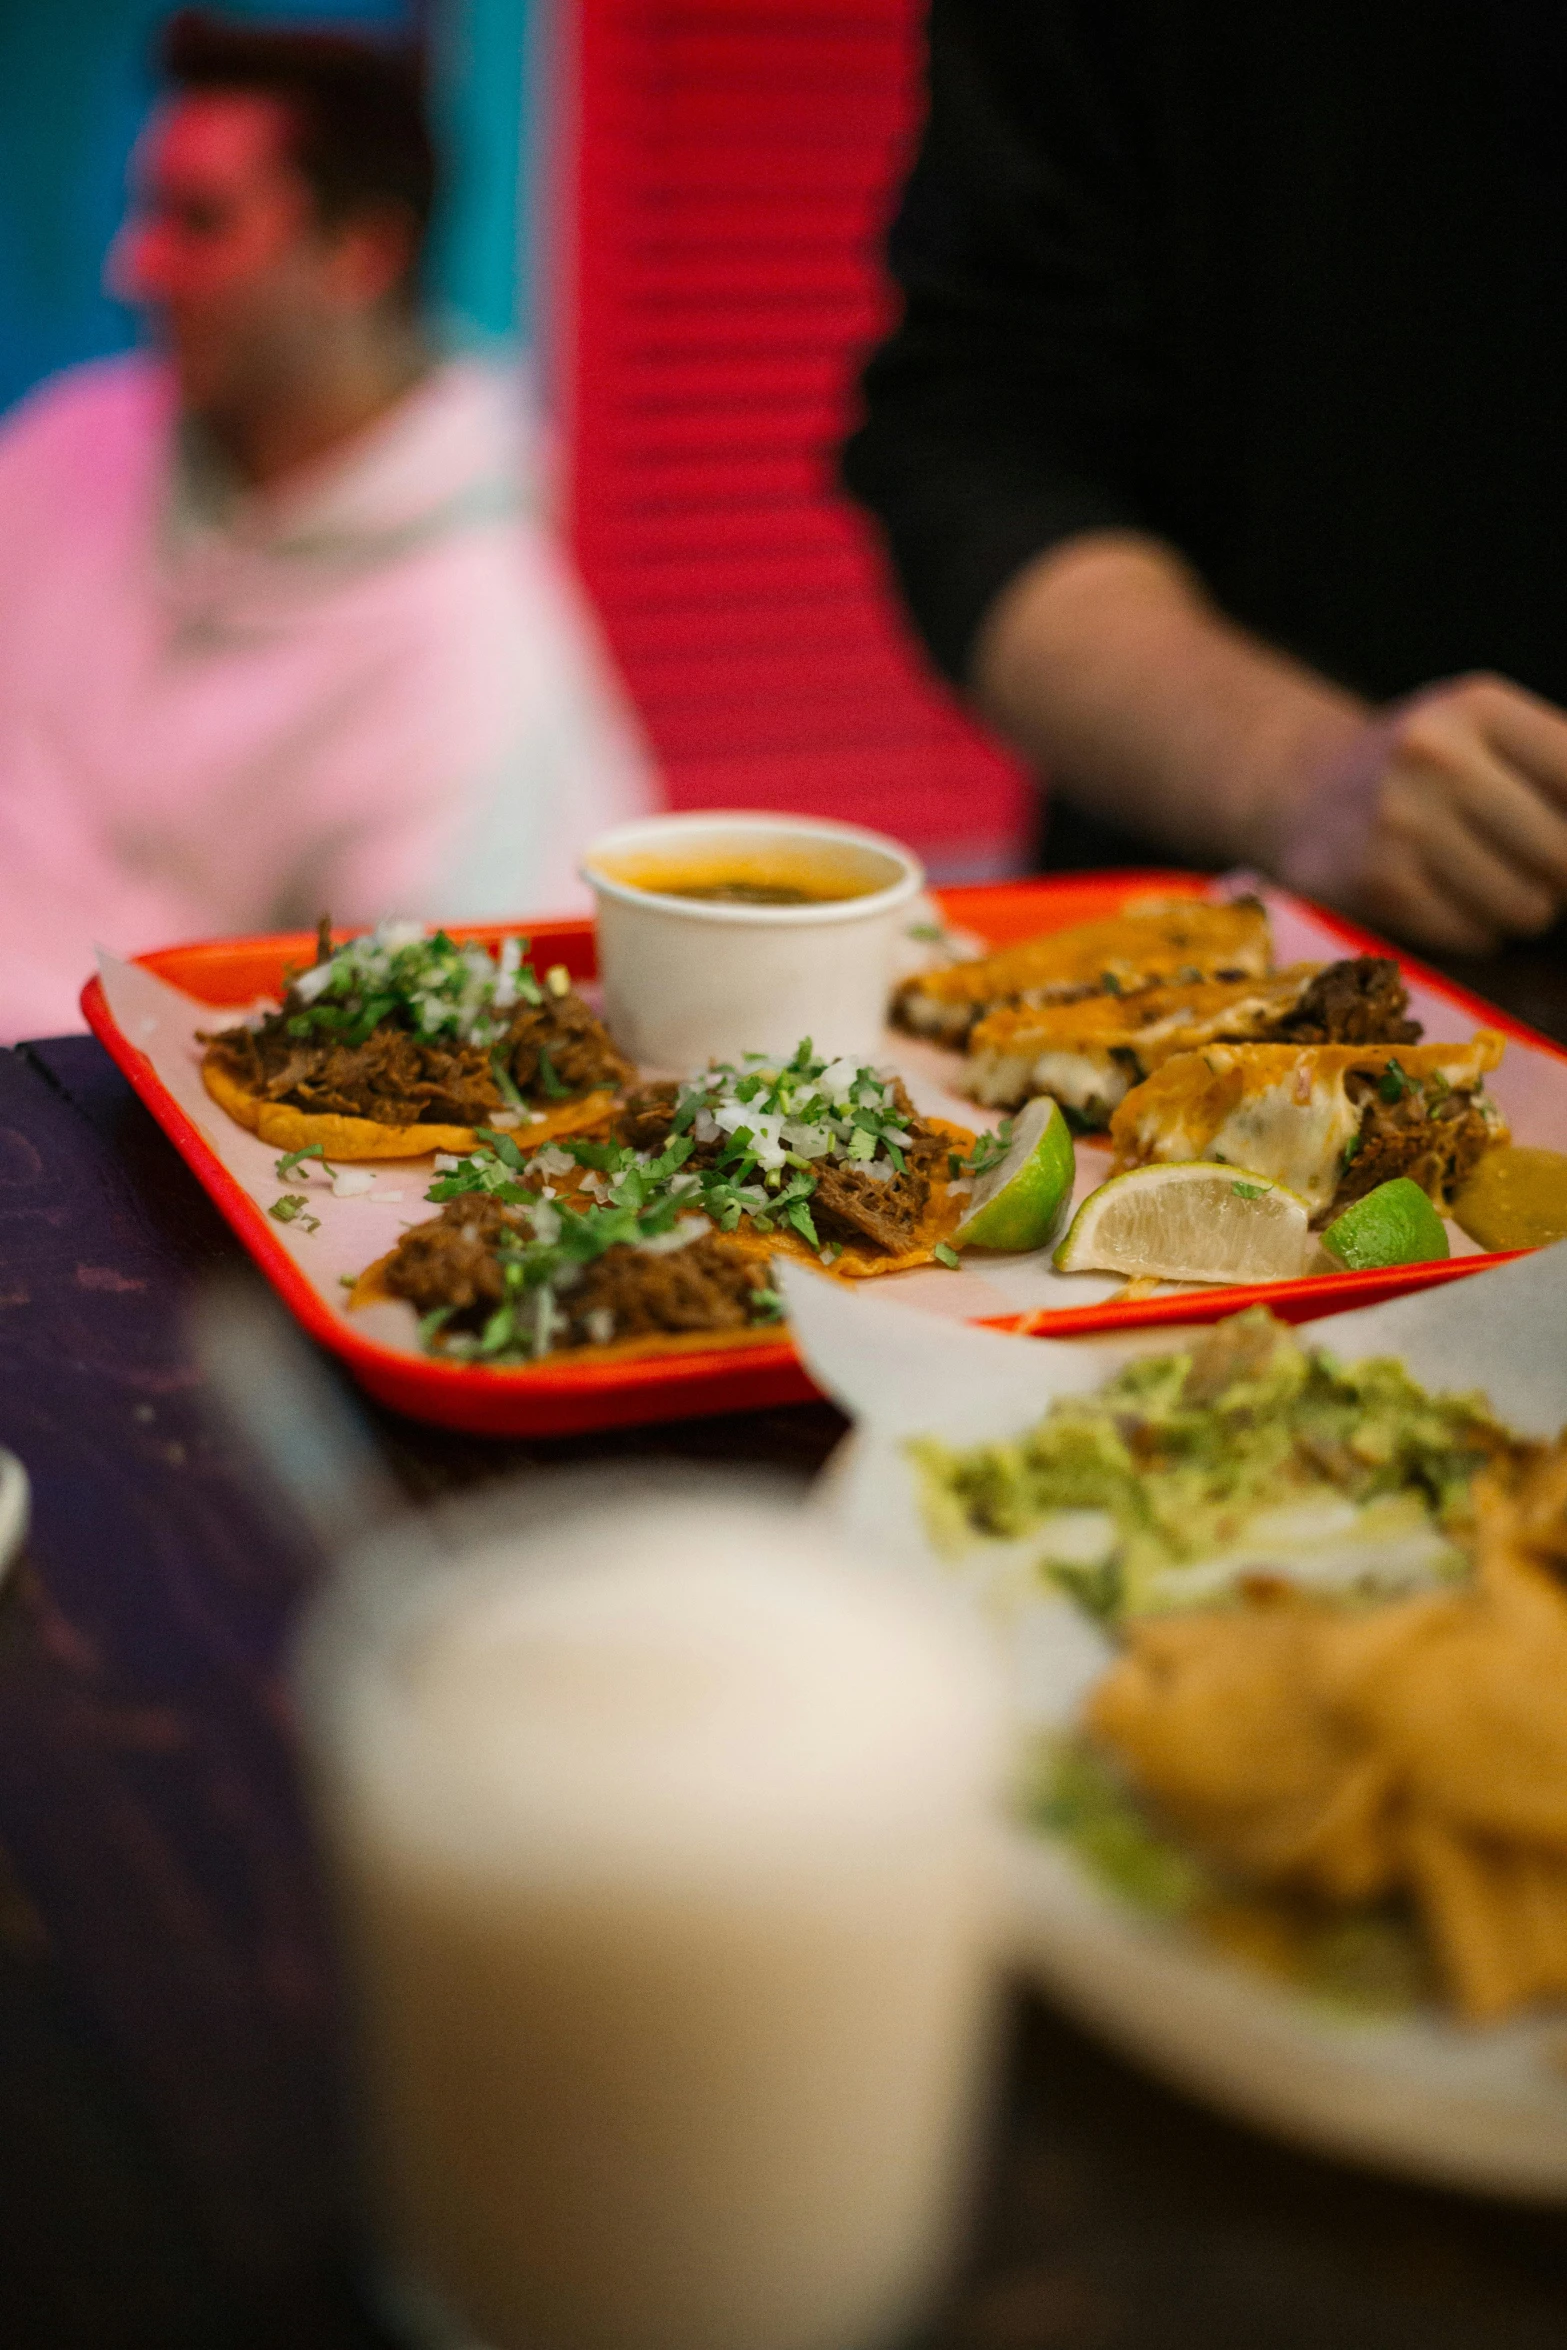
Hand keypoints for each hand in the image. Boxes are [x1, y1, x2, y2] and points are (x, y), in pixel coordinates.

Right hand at [1280, 675, 1566, 953]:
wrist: (1300, 794)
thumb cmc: (1424, 768)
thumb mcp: (1486, 732)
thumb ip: (1559, 768)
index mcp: (1478, 706)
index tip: (1561, 841)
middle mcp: (1436, 755)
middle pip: (1563, 855)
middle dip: (1561, 876)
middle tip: (1536, 868)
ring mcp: (1400, 822)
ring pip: (1526, 906)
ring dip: (1521, 908)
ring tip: (1485, 880)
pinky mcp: (1377, 884)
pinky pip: (1477, 936)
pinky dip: (1477, 930)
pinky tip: (1445, 899)